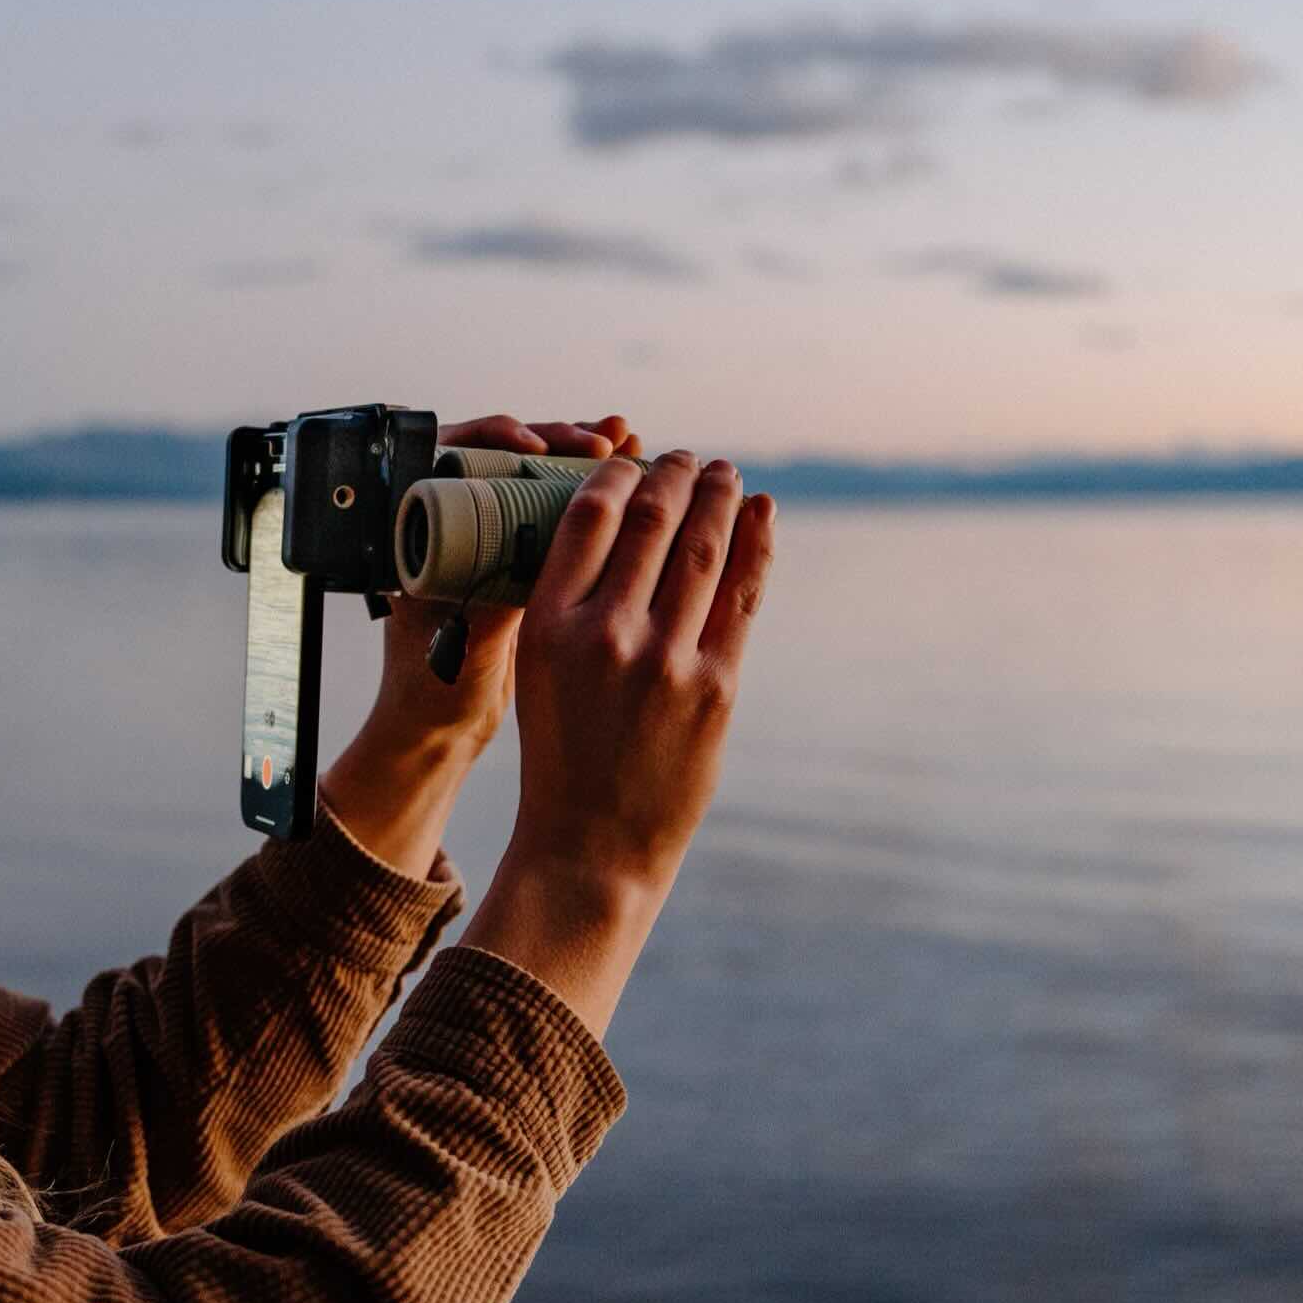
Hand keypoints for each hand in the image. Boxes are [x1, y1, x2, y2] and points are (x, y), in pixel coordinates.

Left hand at [372, 413, 644, 751]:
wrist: (443, 727)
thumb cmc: (434, 688)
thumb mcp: (469, 639)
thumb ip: (497, 598)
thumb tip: (533, 546)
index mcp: (421, 531)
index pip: (454, 452)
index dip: (497, 436)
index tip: (534, 442)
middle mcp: (454, 525)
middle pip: (508, 456)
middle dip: (559, 440)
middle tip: (606, 438)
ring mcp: (491, 540)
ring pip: (539, 480)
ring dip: (586, 462)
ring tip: (631, 439)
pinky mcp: (523, 561)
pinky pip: (560, 514)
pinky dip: (599, 496)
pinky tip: (639, 481)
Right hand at [503, 449, 775, 894]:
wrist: (592, 845)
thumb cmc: (563, 755)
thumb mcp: (540, 672)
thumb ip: (571, 605)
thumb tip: (617, 530)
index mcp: (549, 626)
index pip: (589, 518)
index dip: (618, 473)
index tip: (633, 456)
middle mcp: (605, 634)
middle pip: (652, 521)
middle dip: (675, 475)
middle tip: (686, 456)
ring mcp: (665, 660)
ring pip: (704, 548)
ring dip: (720, 497)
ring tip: (725, 473)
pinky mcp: (715, 688)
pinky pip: (743, 595)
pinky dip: (758, 544)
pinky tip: (762, 512)